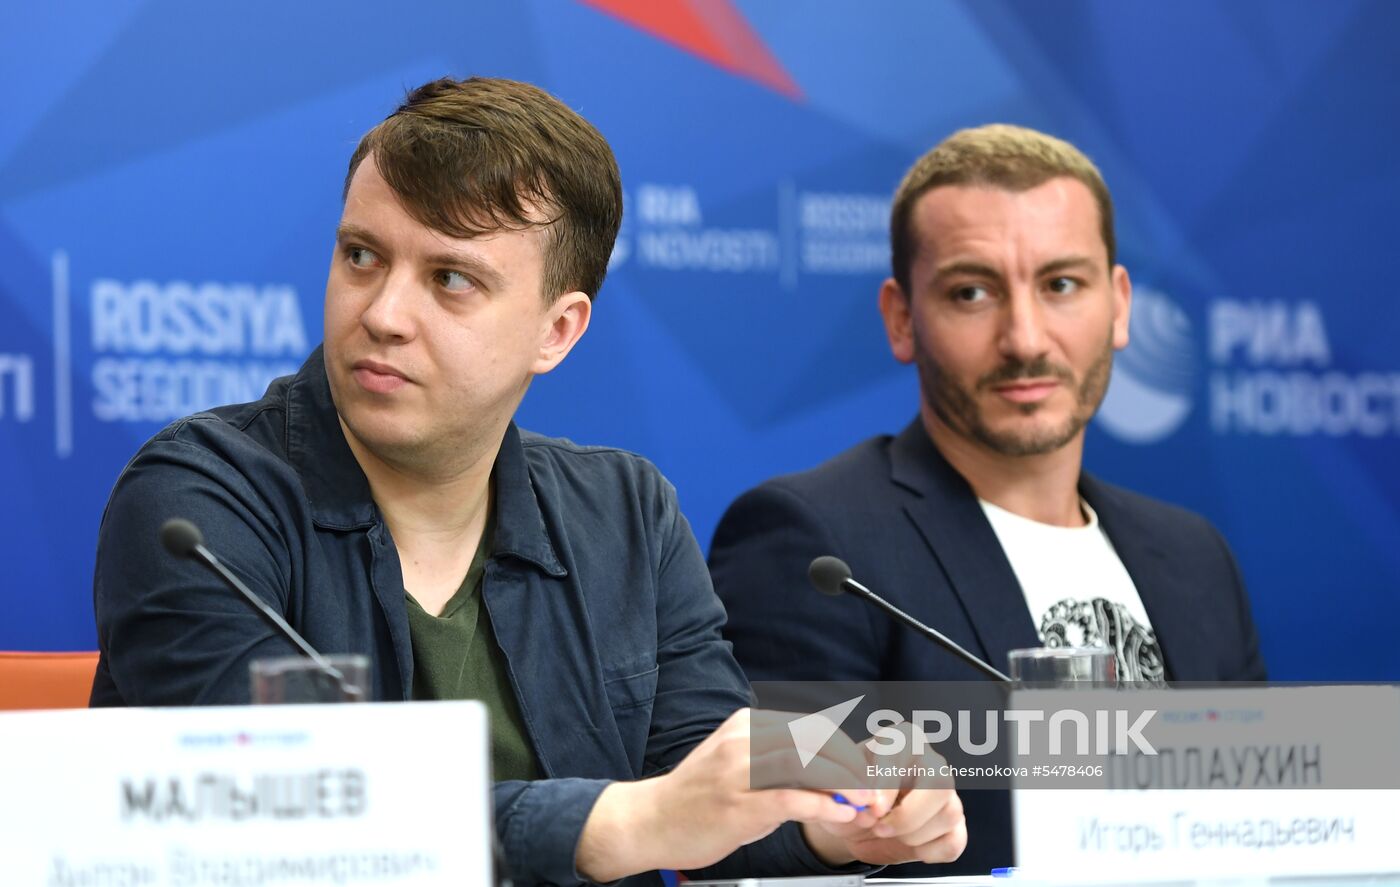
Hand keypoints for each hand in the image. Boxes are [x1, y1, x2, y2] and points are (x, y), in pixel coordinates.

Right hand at [575, 708, 884, 880]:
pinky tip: (838, 814)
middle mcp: (744, 739)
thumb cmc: (699, 797)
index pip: (810, 727)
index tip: (865, 769)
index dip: (844, 748)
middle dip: (851, 764)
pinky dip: (822, 805)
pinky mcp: (737, 802)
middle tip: (873, 787)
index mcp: (747, 724)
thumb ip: (783, 767)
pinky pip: (791, 798)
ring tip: (864, 802)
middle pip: (814, 740)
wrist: (650, 820)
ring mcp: (739, 770)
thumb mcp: (740, 767)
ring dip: (844, 783)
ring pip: (806, 763)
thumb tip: (833, 777)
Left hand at [802, 720, 966, 865]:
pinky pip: (953, 842)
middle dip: (908, 814)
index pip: (907, 747)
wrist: (854, 822)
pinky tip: (904, 845)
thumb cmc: (849, 795)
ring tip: (884, 833)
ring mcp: (947, 795)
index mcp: (902, 740)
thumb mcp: (839, 787)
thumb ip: (849, 793)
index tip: (872, 807)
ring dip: (911, 835)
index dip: (890, 781)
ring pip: (948, 814)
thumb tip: (868, 810)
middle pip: (940, 781)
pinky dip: (926, 851)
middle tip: (879, 827)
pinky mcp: (954, 826)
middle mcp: (930, 762)